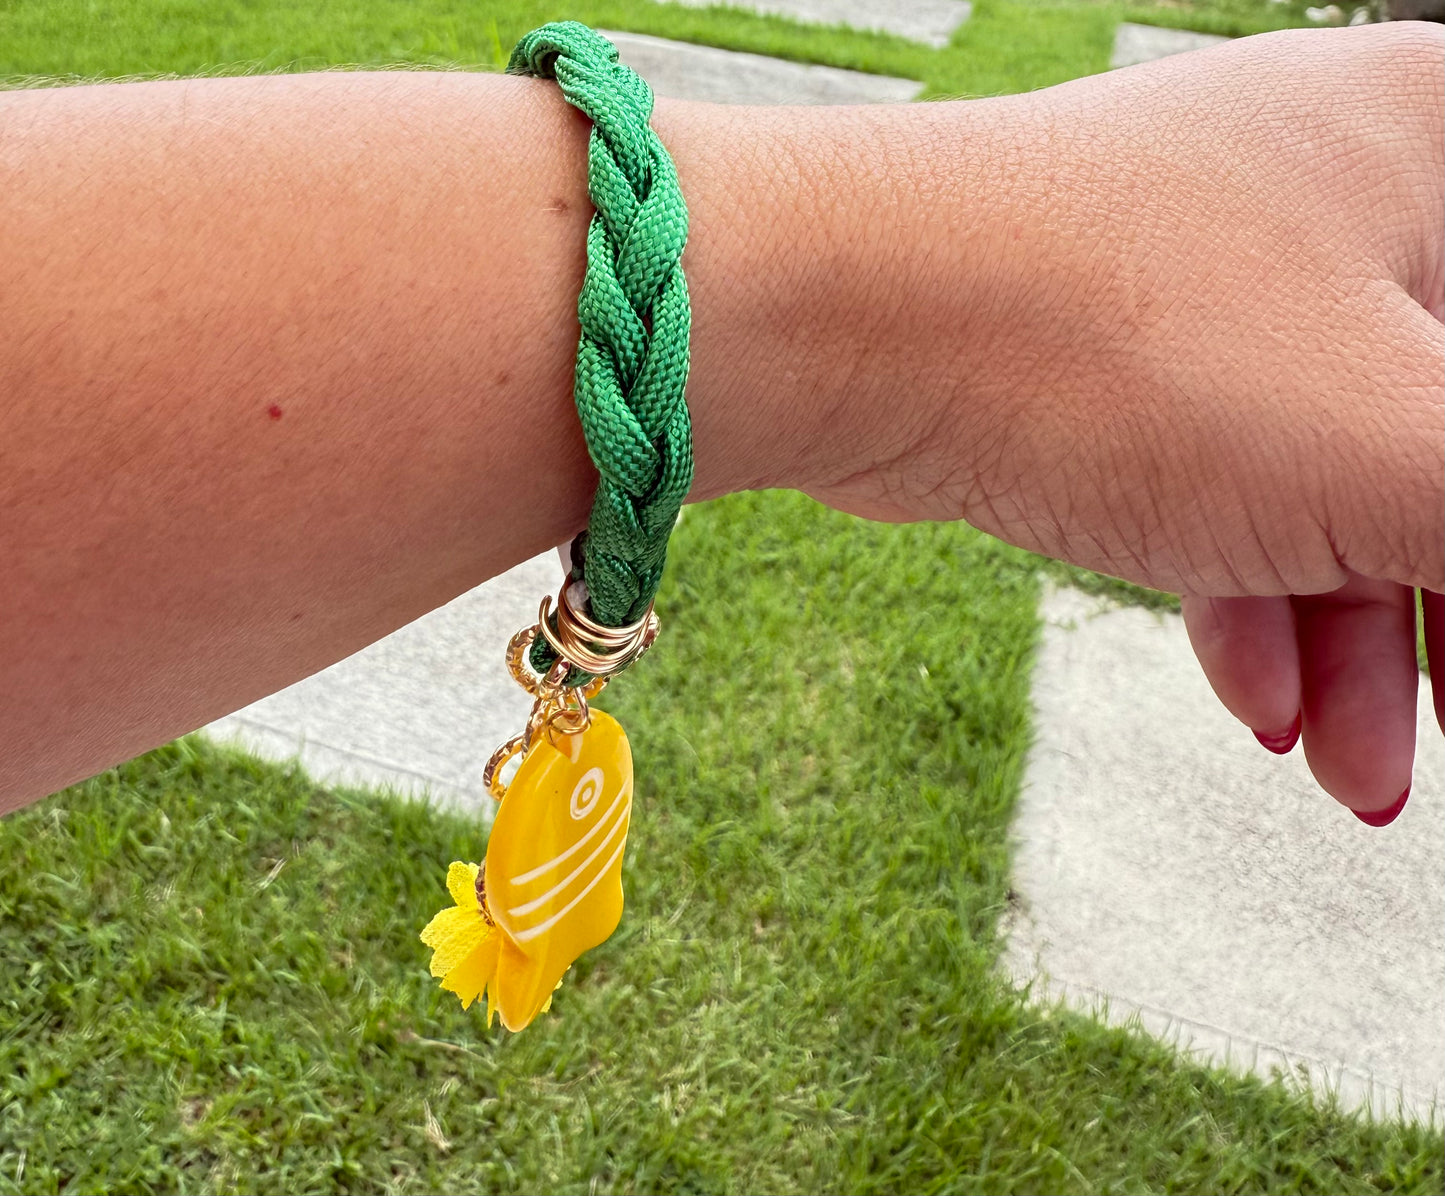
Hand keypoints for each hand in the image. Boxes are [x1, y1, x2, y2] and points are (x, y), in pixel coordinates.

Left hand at [779, 25, 1442, 817]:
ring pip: (1323, 481)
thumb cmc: (1113, 341)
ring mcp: (1210, 278)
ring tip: (1349, 770)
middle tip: (1442, 727)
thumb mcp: (1395, 449)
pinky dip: (1243, 598)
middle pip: (1433, 440)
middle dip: (1439, 621)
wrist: (845, 324)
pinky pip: (1218, 488)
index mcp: (1437, 146)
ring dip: (1344, 646)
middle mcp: (1331, 194)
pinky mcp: (1115, 359)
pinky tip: (1257, 702)